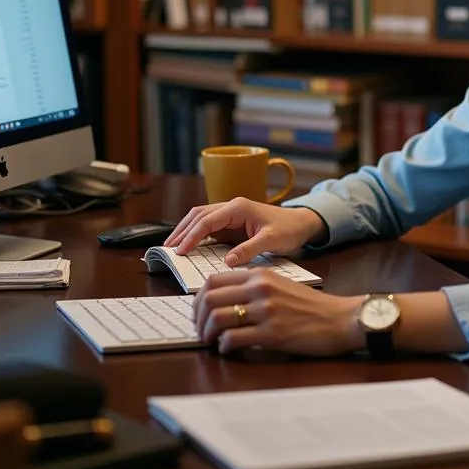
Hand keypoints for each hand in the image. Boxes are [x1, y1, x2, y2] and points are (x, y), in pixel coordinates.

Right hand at [163, 197, 325, 263]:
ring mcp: (230, 214)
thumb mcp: (271, 240)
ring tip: (171, 246)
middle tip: (167, 248)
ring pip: (200, 218)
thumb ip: (249, 249)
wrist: (300, 224)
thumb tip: (227, 261)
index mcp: (238, 207)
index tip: (180, 251)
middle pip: (198, 215)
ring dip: (185, 230)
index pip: (207, 220)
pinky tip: (188, 245)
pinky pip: (208, 226)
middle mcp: (231, 206)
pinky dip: (195, 234)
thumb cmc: (288, 229)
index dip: (191, 236)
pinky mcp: (231, 223)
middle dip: (181, 231)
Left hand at [193, 269, 361, 355]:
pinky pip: (233, 339)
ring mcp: (266, 311)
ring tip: (211, 342)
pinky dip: (223, 347)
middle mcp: (260, 289)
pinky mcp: (272, 333)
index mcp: (260, 275)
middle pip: (210, 298)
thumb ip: (253, 287)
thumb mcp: (281, 285)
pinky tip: (228, 349)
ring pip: (217, 318)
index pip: (214, 280)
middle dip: (197, 318)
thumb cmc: (311, 306)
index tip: (198, 312)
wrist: (340, 318)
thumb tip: (223, 301)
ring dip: (207, 334)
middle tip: (199, 330)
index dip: (197, 298)